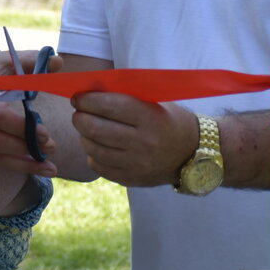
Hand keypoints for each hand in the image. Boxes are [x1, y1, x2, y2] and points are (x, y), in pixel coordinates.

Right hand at [0, 50, 59, 176]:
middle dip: (25, 146)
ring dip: (22, 162)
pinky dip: (13, 165)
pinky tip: (34, 166)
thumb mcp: (8, 60)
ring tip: (48, 164)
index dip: (21, 127)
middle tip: (51, 146)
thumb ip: (33, 60)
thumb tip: (58, 61)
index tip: (45, 132)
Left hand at [70, 94, 196, 186]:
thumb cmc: (168, 119)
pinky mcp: (131, 179)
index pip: (110, 106)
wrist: (192, 153)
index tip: (77, 97)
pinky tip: (96, 145)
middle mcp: (144, 143)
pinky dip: (92, 154)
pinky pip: (99, 167)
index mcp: (150, 118)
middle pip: (97, 129)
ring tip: (85, 128)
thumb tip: (90, 89)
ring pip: (94, 149)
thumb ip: (125, 95)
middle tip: (78, 112)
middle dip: (80, 118)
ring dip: (83, 135)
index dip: (88, 100)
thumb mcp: (154, 101)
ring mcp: (137, 164)